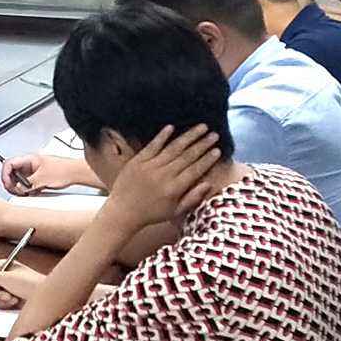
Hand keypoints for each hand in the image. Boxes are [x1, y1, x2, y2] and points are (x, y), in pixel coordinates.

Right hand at [0, 260, 46, 308]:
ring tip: (11, 296)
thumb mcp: (6, 278)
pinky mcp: (9, 299)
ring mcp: (6, 288)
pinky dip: (5, 304)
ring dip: (1, 299)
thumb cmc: (32, 284)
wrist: (45, 298)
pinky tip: (14, 301)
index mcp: (2, 266)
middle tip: (3, 292)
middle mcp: (3, 277)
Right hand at [2, 152, 88, 194]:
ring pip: (18, 180)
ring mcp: (32, 171)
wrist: (76, 173)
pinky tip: (31, 193)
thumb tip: (17, 189)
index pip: (9, 164)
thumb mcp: (43, 179)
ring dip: (19, 188)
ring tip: (25, 193)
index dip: (5, 174)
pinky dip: (26, 190)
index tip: (7, 184)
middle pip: (11, 173)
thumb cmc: (64, 170)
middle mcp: (29, 164)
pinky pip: (26, 184)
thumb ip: (28, 184)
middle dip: (11, 183)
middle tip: (16, 191)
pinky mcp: (36, 178)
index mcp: (29, 159)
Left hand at [100, 126, 220, 232]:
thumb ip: (192, 198)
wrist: (122, 211)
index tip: (218, 150)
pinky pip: (152, 146)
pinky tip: (171, 127)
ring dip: (189, 136)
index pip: (195, 170)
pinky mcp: (138, 160)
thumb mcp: (174, 211)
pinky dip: (162, 136)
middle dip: (203, 144)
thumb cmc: (151, 214)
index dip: (207, 159)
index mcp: (174, 188)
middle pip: (187, 156)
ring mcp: (150, 166)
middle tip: (214, 134)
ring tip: (201, 127)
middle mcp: (164, 174)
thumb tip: (209, 183)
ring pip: (173, 148)